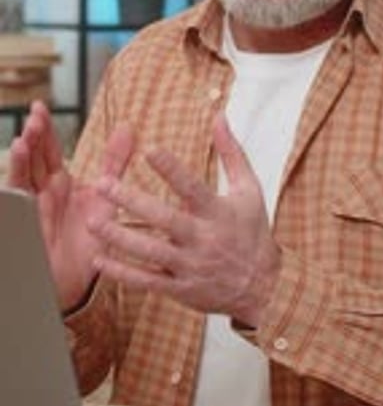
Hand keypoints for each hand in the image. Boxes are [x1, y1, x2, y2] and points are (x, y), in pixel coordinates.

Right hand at [8, 100, 133, 310]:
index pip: (48, 150)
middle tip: (36, 115)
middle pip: (33, 160)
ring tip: (23, 140)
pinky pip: (16, 210)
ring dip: (21, 161)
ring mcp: (30, 210)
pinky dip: (13, 195)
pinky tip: (14, 185)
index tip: (40, 106)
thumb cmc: (87, 241)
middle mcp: (40, 192)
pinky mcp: (25, 230)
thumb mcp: (105, 197)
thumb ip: (114, 163)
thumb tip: (128, 127)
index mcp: (58, 182)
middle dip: (32, 138)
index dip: (43, 129)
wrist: (76, 284)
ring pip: (22, 180)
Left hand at [89, 113, 281, 326]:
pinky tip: (99, 259)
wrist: (264, 286)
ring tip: (93, 221)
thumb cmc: (254, 231)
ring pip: (151, 252)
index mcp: (218, 213)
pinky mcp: (181, 289)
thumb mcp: (249, 189)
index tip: (150, 150)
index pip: (193, 188)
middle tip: (102, 184)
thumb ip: (231, 152)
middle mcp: (203, 239)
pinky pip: (148, 281)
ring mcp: (191, 266)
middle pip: (164, 219)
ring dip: (120, 237)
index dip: (172, 170)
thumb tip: (219, 116)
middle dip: (132, 201)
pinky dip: (122, 272)